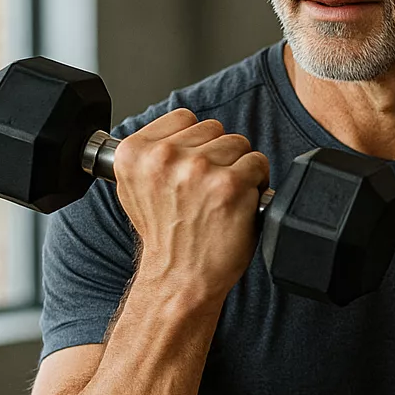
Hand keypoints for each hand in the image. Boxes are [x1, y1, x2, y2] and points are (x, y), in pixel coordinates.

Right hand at [112, 109, 270, 301]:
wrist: (179, 278)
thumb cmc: (166, 237)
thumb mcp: (137, 187)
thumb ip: (153, 153)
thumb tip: (181, 129)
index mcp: (136, 153)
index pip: (184, 117)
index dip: (196, 142)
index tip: (193, 167)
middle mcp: (165, 157)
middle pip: (215, 129)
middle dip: (219, 155)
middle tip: (208, 188)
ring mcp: (199, 169)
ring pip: (239, 143)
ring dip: (239, 168)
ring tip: (223, 197)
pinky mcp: (231, 184)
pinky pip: (258, 163)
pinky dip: (257, 182)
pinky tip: (239, 203)